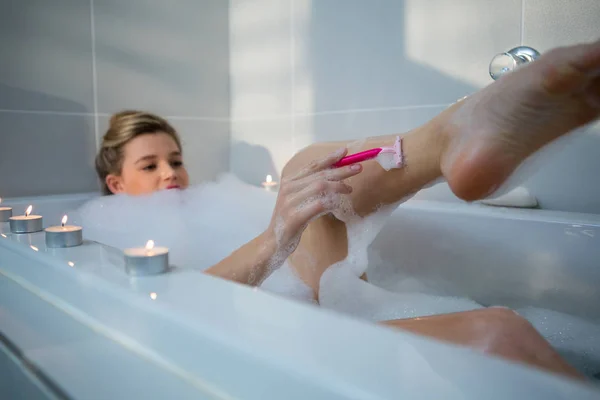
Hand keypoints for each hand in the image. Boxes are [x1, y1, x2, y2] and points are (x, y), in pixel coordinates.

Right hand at [265, 147, 362, 261]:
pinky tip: (338, 204)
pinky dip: (330, 202)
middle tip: (357, 168)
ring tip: (349, 189)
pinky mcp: (294, 217)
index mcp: (289, 182)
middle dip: (340, 170)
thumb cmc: (290, 220)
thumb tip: (334, 175)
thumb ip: (310, 188)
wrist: (273, 242)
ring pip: (319, 187)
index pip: (312, 166)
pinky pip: (318, 205)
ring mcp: (290, 202)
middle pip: (319, 175)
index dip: (329, 158)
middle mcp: (288, 189)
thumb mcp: (298, 200)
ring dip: (338, 186)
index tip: (344, 152)